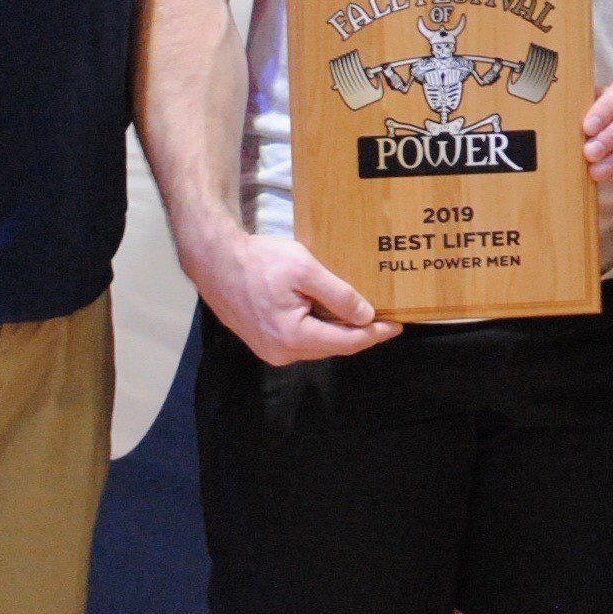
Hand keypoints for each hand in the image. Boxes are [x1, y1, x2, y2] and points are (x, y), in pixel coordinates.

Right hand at [194, 231, 402, 363]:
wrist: (215, 260)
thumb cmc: (259, 261)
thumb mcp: (304, 270)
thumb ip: (338, 296)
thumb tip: (366, 317)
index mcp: (293, 337)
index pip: (346, 342)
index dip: (375, 334)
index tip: (397, 324)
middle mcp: (282, 352)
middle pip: (333, 346)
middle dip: (360, 333)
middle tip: (385, 317)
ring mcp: (270, 349)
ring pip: (317, 343)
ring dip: (339, 330)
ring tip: (363, 313)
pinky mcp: (264, 341)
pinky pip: (301, 338)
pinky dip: (320, 327)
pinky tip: (331, 311)